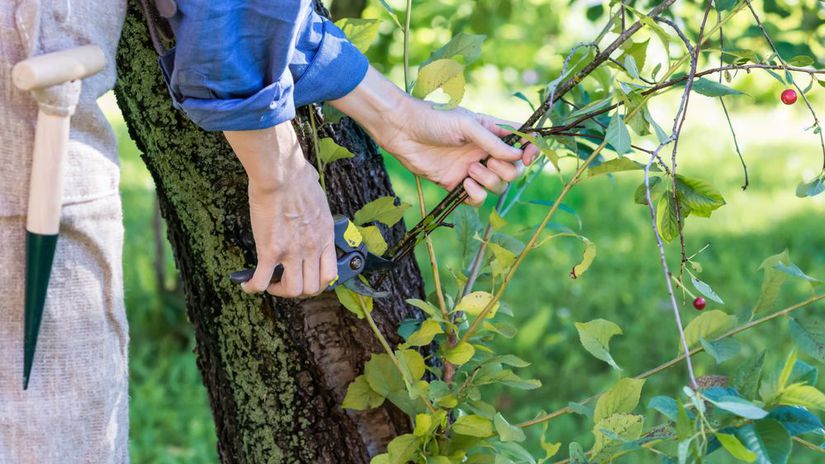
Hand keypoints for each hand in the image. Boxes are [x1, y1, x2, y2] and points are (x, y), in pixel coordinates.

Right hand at [224, 124, 337, 297]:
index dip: (317, 283)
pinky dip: (253, 287)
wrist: (282, 175)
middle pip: (311, 288)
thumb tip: (311, 181)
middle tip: (284, 281)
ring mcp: (292, 252)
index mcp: (325, 236)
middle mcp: (312, 248)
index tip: (305, 278)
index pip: (330, 275)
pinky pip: (262, 280)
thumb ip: (314, 202)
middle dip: (297, 290)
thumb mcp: (317, 195)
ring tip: (269, 282)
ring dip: (278, 290)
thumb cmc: (298, 177)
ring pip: (291, 290)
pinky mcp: (271, 251)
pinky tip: (246, 284)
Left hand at [331, 67, 538, 204]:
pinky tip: (464, 184)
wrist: (402, 130)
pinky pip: (476, 198)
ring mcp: (471, 168)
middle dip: (506, 170)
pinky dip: (475, 195)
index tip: (527, 158)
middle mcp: (485, 151)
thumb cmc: (434, 118)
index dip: (531, 152)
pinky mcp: (455, 184)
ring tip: (470, 171)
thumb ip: (493, 142)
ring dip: (489, 181)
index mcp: (492, 132)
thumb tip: (518, 156)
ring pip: (497, 186)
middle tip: (487, 161)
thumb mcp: (467, 125)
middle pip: (513, 171)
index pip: (522, 143)